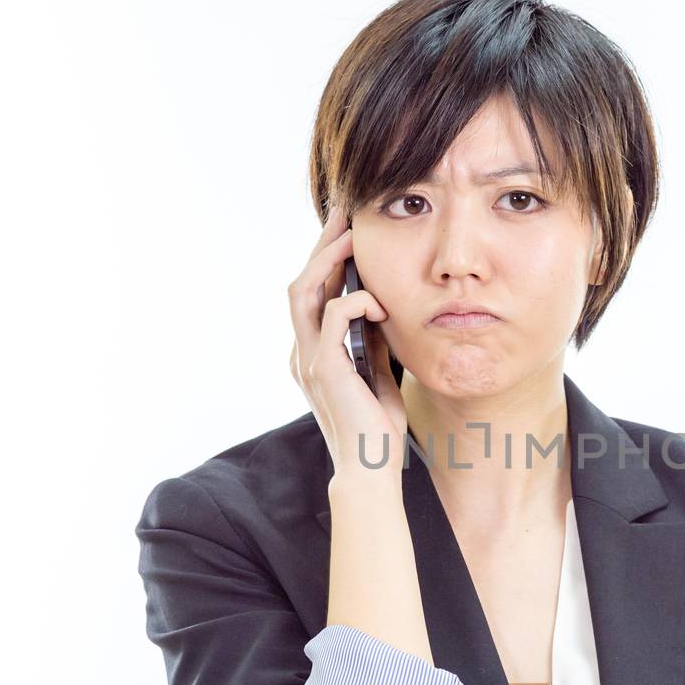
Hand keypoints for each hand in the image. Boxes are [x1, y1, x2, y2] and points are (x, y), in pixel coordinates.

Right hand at [288, 205, 409, 478]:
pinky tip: (380, 304)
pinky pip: (332, 317)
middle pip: (302, 282)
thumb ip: (372, 340)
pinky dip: (356, 302)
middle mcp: (302, 352)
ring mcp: (308, 359)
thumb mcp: (377, 372)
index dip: (326, 260)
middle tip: (345, 214)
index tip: (348, 231)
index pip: (313, 293)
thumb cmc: (377, 428)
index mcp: (313, 352)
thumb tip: (382, 304)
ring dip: (328, 261)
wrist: (371, 469)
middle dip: (322, 246)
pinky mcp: (324, 367)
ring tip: (353, 238)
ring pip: (303, 291)